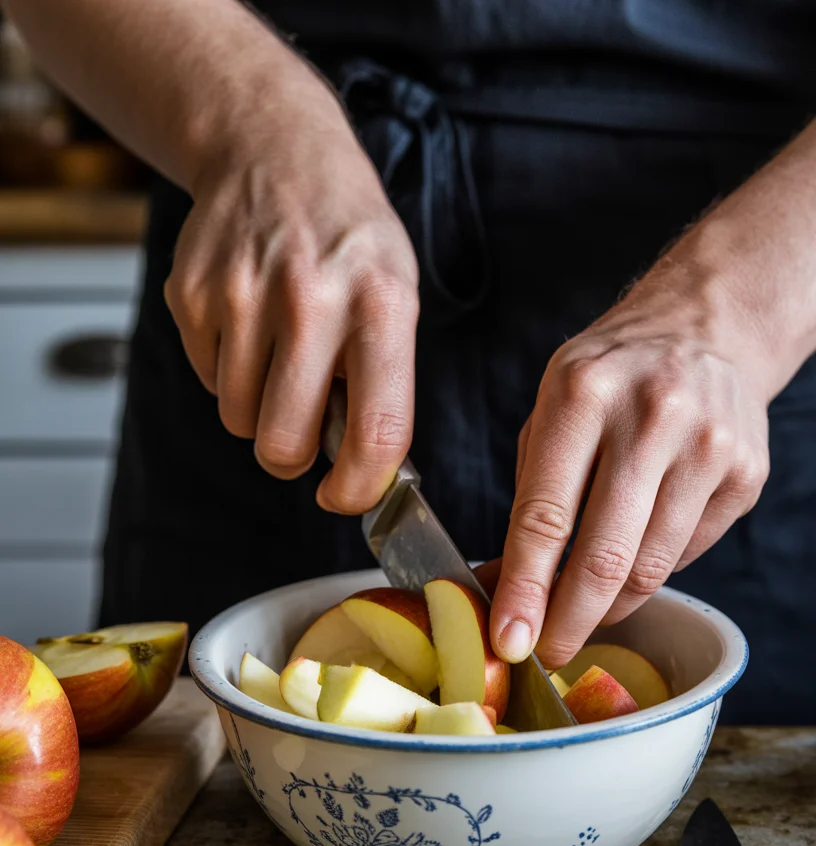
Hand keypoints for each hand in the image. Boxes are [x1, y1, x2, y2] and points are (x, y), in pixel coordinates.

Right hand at [164, 82, 418, 511]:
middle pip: (283, 444)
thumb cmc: (347, 236)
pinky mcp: (191, 294)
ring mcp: (242, 295)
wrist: (274, 151)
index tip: (347, 496)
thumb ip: (384, 379)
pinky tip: (250, 325)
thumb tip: (363, 468)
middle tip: (303, 431)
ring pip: (240, 421)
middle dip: (292, 457)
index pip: (375, 430)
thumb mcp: (395, 293)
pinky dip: (230, 371)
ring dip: (261, 410)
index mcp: (380, 305)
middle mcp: (311, 300)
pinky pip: (210, 381)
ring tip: (280, 357)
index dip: (359, 487)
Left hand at [490, 258, 775, 669]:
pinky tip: (637, 549)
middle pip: (605, 556)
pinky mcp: (747, 473)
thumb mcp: (550, 412)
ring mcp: (708, 445)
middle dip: (570, 621)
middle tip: (548, 652)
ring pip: (650, 568)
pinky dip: (653, 569)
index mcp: (583, 394)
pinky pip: (687, 554)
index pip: (546, 515)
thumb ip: (530, 499)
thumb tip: (505, 591)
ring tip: (588, 608)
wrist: (704, 329)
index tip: (509, 639)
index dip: (525, 589)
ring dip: (611, 605)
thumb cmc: (609, 380)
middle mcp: (652, 416)